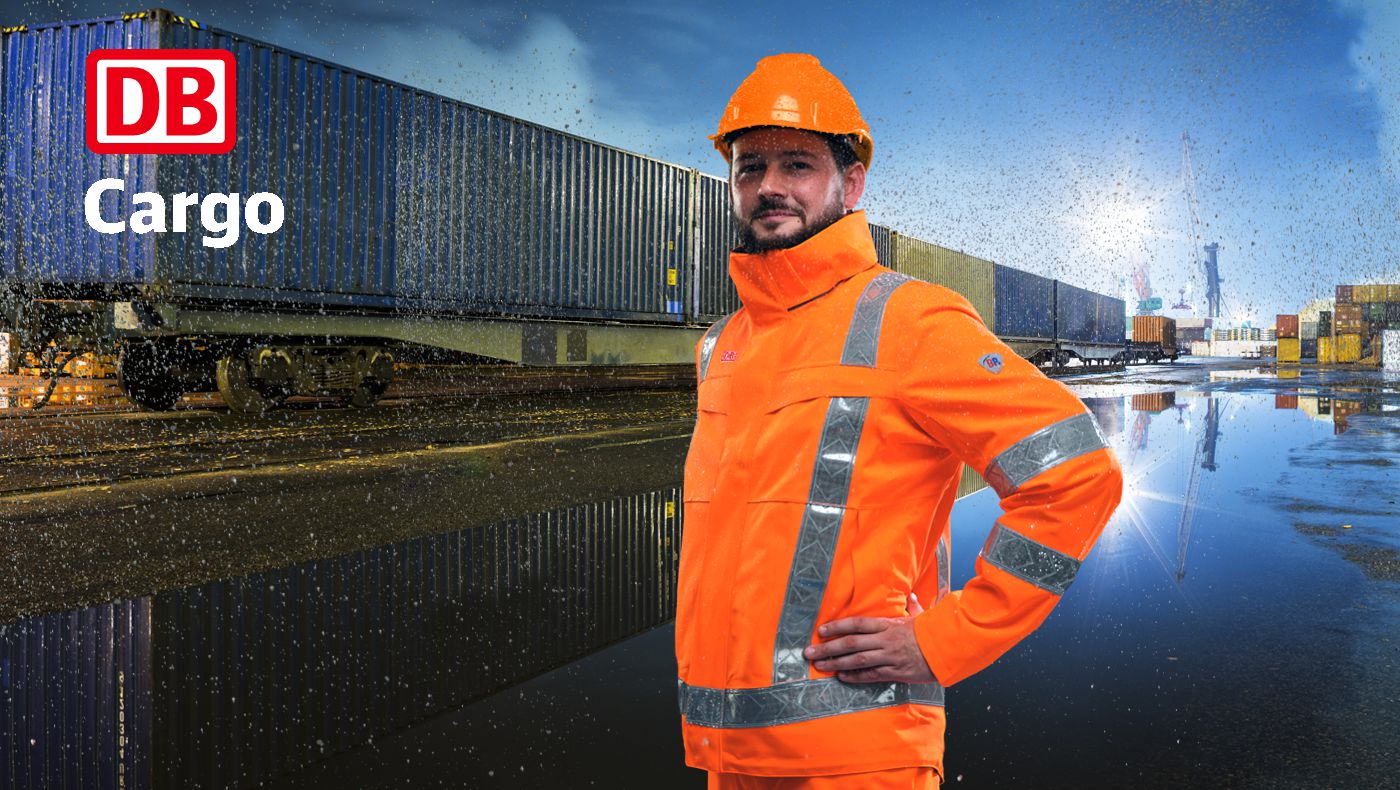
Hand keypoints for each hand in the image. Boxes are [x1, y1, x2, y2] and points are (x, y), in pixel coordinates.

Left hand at [803, 593, 936, 683]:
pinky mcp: (895, 672)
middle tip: (809, 652)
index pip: (856, 624)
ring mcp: (889, 657)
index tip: (821, 630)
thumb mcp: (921, 616)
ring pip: (857, 660)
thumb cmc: (932, 632)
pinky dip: (855, 676)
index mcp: (888, 624)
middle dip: (827, 647)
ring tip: (820, 665)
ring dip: (835, 663)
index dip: (837, 627)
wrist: (949, 650)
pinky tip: (841, 675)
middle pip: (850, 643)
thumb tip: (911, 596)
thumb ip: (912, 607)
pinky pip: (870, 675)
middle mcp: (885, 640)